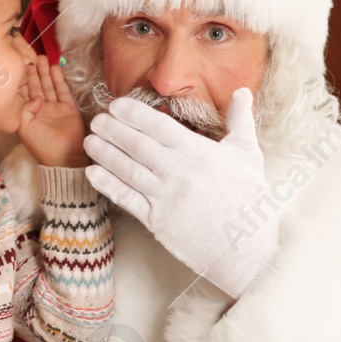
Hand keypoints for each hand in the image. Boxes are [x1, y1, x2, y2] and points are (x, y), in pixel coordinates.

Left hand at [17, 55, 88, 167]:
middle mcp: (40, 109)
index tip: (18, 65)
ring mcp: (54, 107)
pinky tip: (55, 67)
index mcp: (27, 114)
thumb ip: (25, 109)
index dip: (21, 80)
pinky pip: (62, 90)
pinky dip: (59, 79)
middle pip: (36, 86)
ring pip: (48, 86)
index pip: (22, 93)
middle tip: (31, 56)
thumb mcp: (24, 128)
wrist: (64, 157)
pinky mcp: (68, 107)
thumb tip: (36, 97)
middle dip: (33, 72)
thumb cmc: (41, 145)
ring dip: (45, 73)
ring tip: (42, 57)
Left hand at [82, 87, 275, 297]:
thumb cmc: (250, 201)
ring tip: (89, 141)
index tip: (116, 105)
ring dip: (104, 153)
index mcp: (199, 153)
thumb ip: (240, 121)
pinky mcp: (157, 221)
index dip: (133, 114)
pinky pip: (126, 198)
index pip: (158, 126)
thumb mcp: (248, 155)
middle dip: (112, 130)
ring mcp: (165, 197)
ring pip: (127, 169)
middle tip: (96, 119)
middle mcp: (178, 172)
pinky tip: (92, 173)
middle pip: (137, 145)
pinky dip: (107, 184)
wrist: (247, 250)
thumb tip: (242, 91)